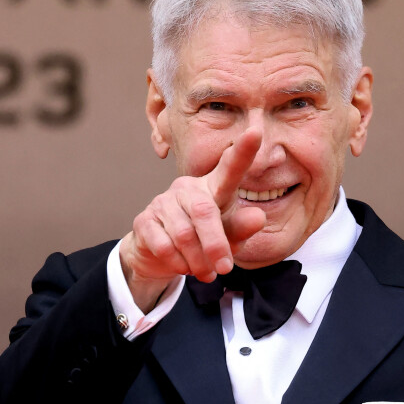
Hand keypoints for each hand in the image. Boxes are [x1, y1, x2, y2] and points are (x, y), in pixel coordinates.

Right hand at [120, 128, 266, 311]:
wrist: (161, 255)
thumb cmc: (204, 238)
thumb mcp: (229, 236)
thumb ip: (242, 228)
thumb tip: (258, 217)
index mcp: (215, 187)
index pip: (230, 167)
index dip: (243, 151)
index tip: (255, 132)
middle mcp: (188, 188)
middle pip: (204, 211)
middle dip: (215, 244)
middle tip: (224, 268)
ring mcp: (163, 202)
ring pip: (183, 234)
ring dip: (197, 260)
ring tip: (205, 272)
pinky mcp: (145, 220)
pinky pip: (163, 245)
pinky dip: (177, 263)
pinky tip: (183, 266)